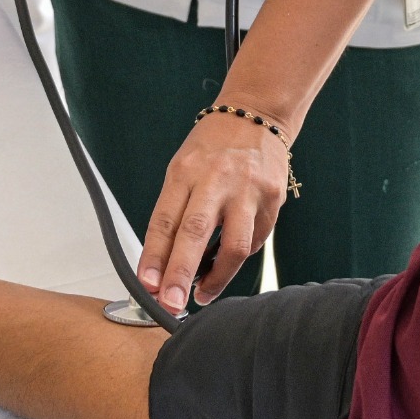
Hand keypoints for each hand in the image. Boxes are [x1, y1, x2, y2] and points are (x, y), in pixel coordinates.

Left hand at [139, 112, 289, 312]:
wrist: (255, 116)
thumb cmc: (211, 148)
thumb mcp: (182, 170)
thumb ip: (175, 213)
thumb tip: (163, 265)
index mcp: (185, 172)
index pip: (164, 220)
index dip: (154, 256)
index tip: (146, 284)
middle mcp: (216, 180)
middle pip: (196, 232)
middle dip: (180, 272)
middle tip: (171, 303)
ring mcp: (248, 190)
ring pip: (235, 245)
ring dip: (217, 278)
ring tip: (202, 294)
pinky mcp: (272, 200)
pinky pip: (254, 240)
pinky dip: (238, 256)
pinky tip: (228, 259)